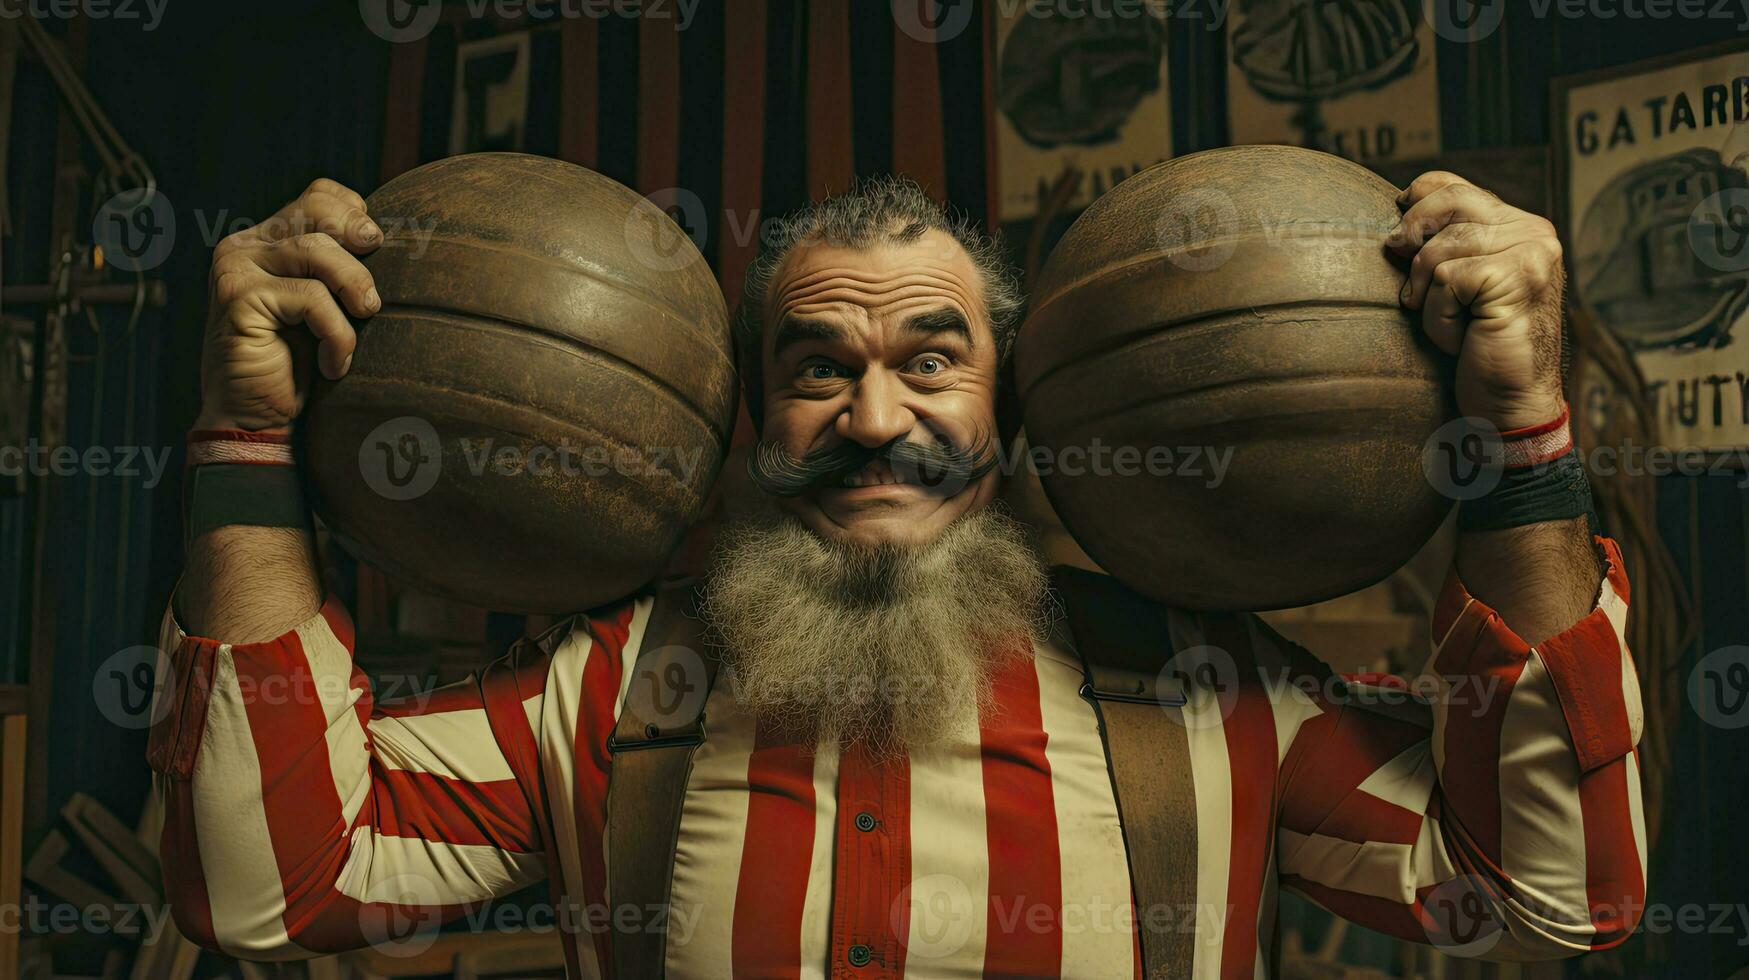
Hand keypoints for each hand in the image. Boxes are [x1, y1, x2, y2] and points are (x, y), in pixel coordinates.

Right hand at [196, 178, 382, 431]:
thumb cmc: (300, 365)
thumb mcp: (328, 307)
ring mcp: (236, 268)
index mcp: (266, 239)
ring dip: (355, 289)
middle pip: (318, 213)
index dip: (356, 212)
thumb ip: (341, 269)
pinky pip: (312, 298)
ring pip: (318, 251)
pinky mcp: (238, 297)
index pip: (318, 195)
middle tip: (377, 280)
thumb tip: (387, 237)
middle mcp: (245, 245)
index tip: (377, 247)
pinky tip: (334, 364)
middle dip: (360, 241)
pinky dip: (336, 334)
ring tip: (365, 318)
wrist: (257, 419)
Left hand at [1388, 172, 1566, 431]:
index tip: (1398, 238)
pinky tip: (1462, 340)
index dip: (1417, 201)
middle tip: (1409, 290)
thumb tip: (1393, 228)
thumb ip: (1443, 249)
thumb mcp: (1456, 290)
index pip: (1454, 186)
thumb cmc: (1476, 350)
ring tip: (1452, 327)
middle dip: (1413, 242)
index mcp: (1519, 226)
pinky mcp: (1519, 276)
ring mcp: (1532, 252)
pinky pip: (1447, 280)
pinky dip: (1440, 318)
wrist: (1508, 404)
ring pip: (1441, 249)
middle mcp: (1534, 230)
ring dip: (1428, 298)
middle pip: (1446, 203)